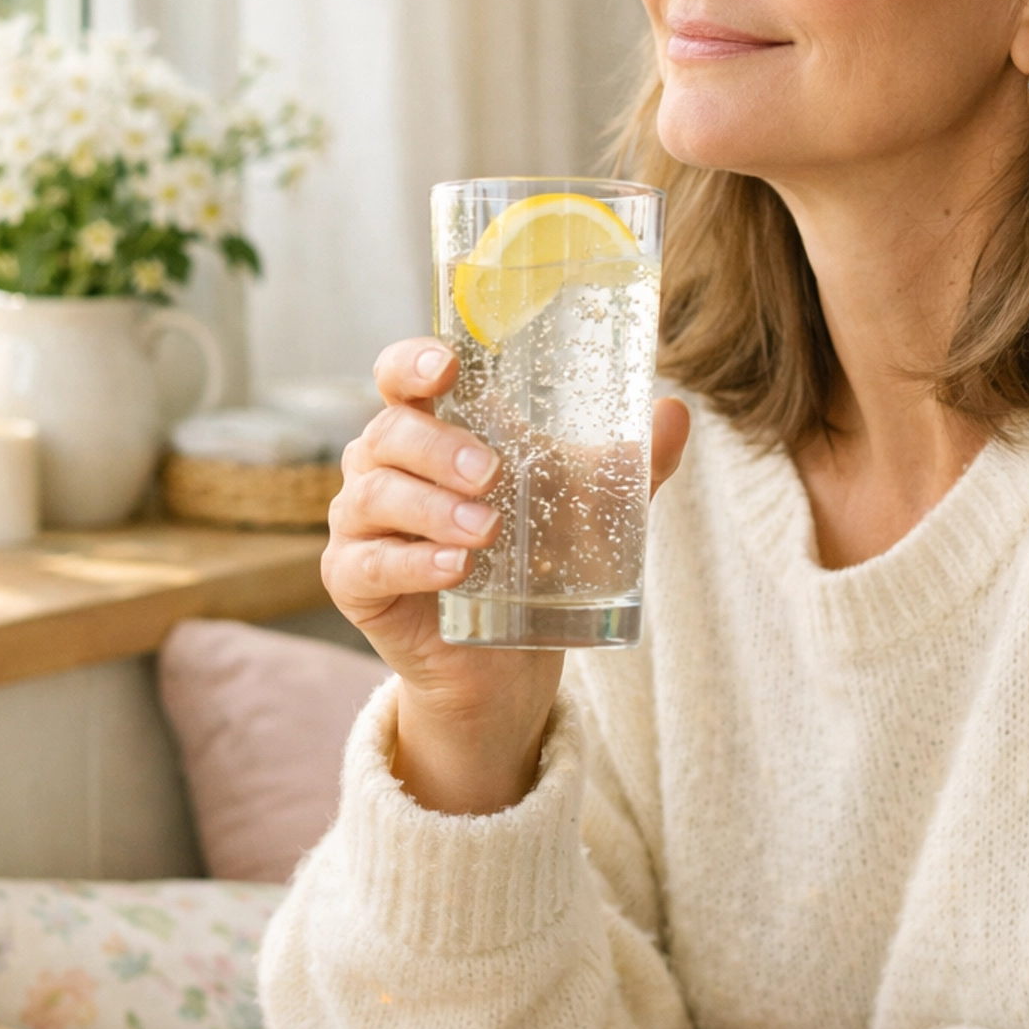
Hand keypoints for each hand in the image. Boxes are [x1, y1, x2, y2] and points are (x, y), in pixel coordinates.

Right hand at [323, 338, 689, 812]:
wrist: (505, 665)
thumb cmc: (533, 562)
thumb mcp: (588, 510)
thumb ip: (628, 466)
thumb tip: (676, 411)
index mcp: (427, 430)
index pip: (400, 378)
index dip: (412, 363)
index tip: (448, 367)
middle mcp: (382, 467)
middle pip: (389, 433)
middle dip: (438, 447)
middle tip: (491, 472)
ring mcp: (360, 525)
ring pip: (375, 496)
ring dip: (432, 508)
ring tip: (487, 530)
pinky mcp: (353, 583)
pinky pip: (370, 565)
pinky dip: (413, 564)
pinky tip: (456, 569)